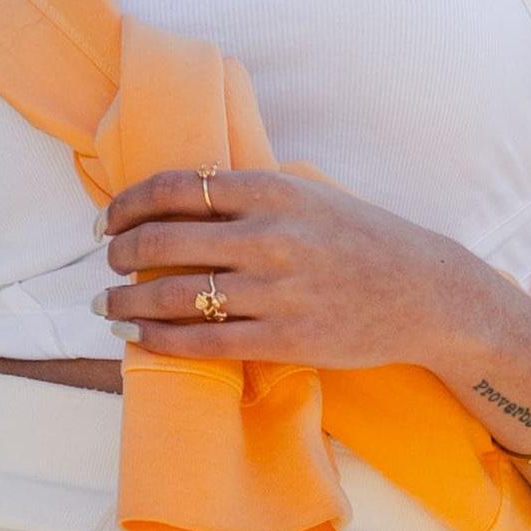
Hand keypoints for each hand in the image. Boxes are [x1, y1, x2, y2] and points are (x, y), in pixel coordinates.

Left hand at [102, 166, 482, 378]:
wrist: (424, 294)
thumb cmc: (363, 241)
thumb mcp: (309, 196)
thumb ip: (251, 194)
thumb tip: (183, 197)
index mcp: (272, 189)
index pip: (176, 188)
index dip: (128, 203)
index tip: (108, 220)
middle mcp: (269, 237)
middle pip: (163, 241)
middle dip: (119, 255)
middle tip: (106, 264)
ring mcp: (276, 292)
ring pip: (174, 296)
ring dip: (126, 303)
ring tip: (107, 307)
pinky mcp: (284, 340)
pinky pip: (203, 342)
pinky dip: (158, 340)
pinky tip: (136, 338)